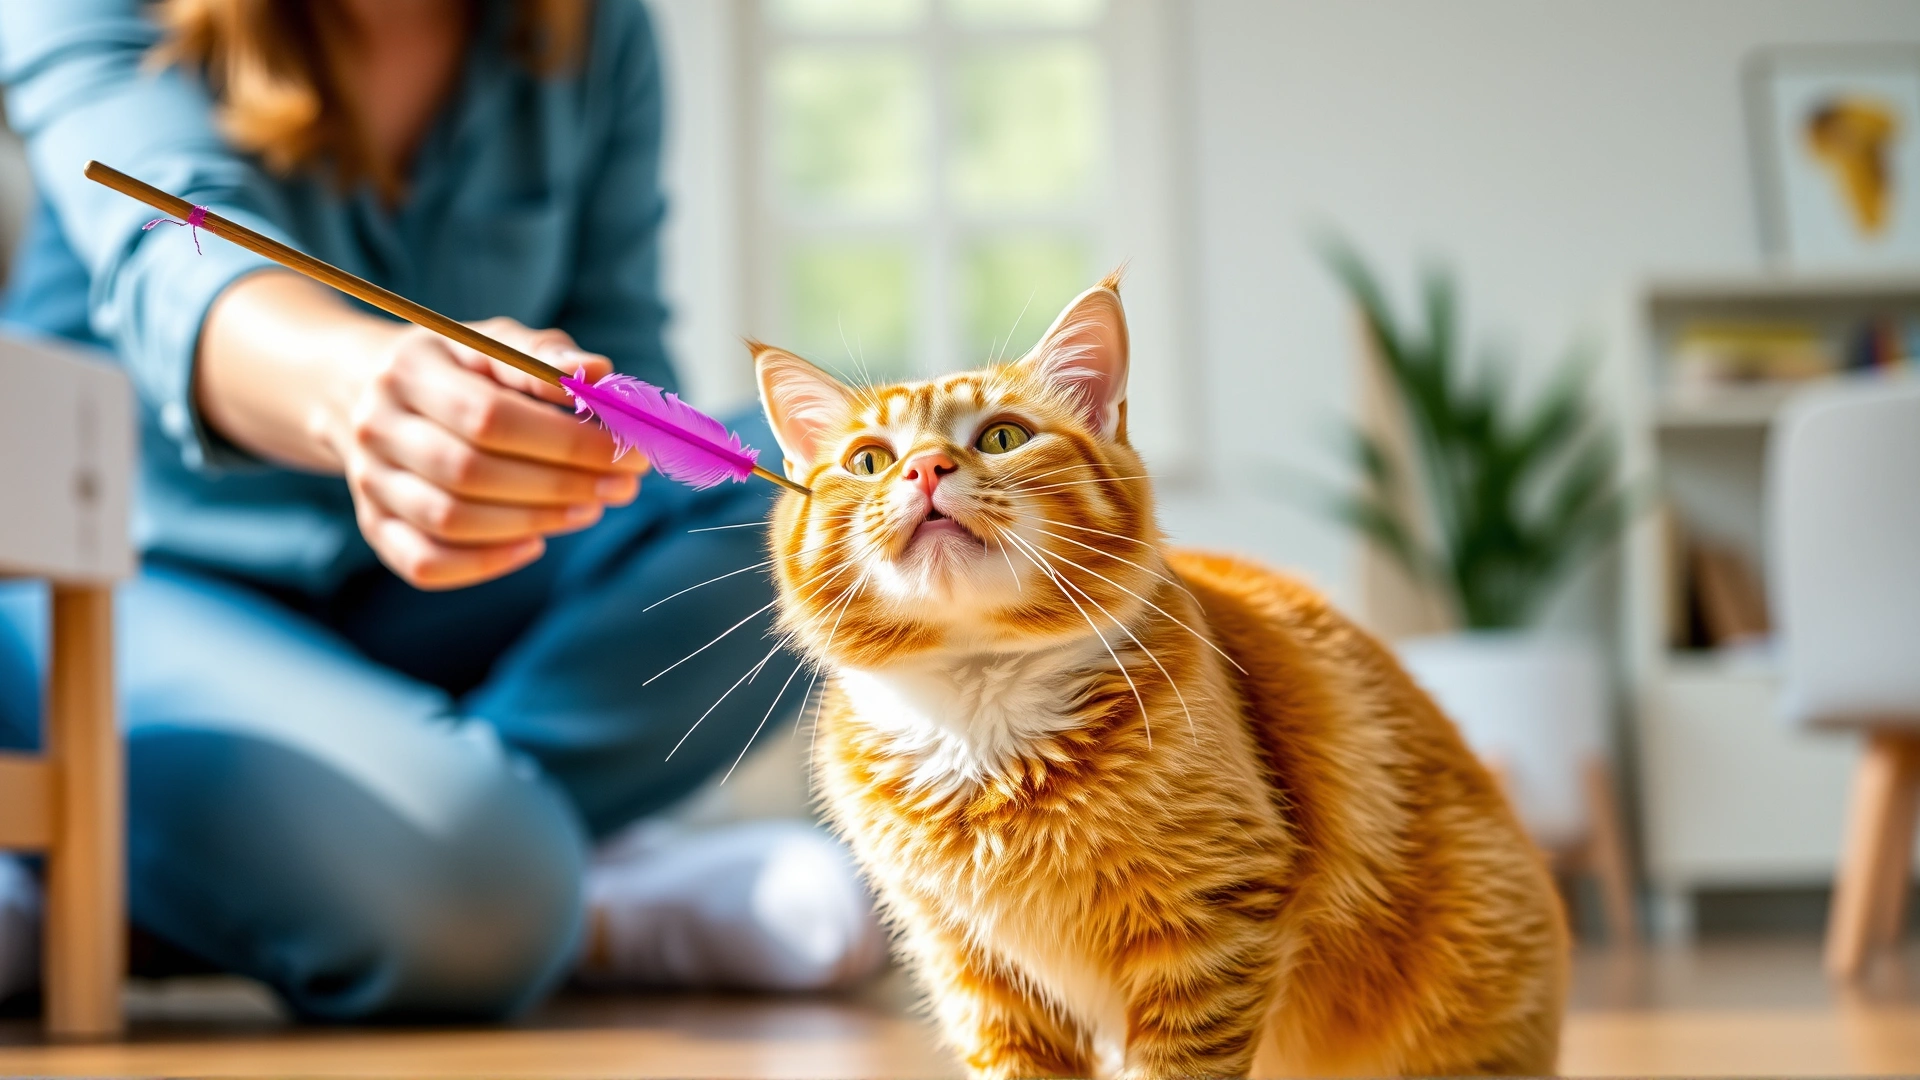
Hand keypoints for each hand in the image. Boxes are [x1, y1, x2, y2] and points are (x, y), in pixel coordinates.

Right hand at [329, 318, 649, 589]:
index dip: (564, 440)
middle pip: (470, 471)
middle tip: (622, 486)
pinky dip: (485, 563)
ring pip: (450, 520)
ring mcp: (369, 480)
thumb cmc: (459, 368)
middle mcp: (377, 425)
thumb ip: (544, 355)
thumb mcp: (494, 341)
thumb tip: (598, 373)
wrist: (370, 394)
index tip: (627, 451)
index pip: (488, 414)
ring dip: (533, 521)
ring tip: (589, 509)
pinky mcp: (374, 525)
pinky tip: (534, 544)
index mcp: (408, 368)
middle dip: (560, 484)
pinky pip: (425, 562)